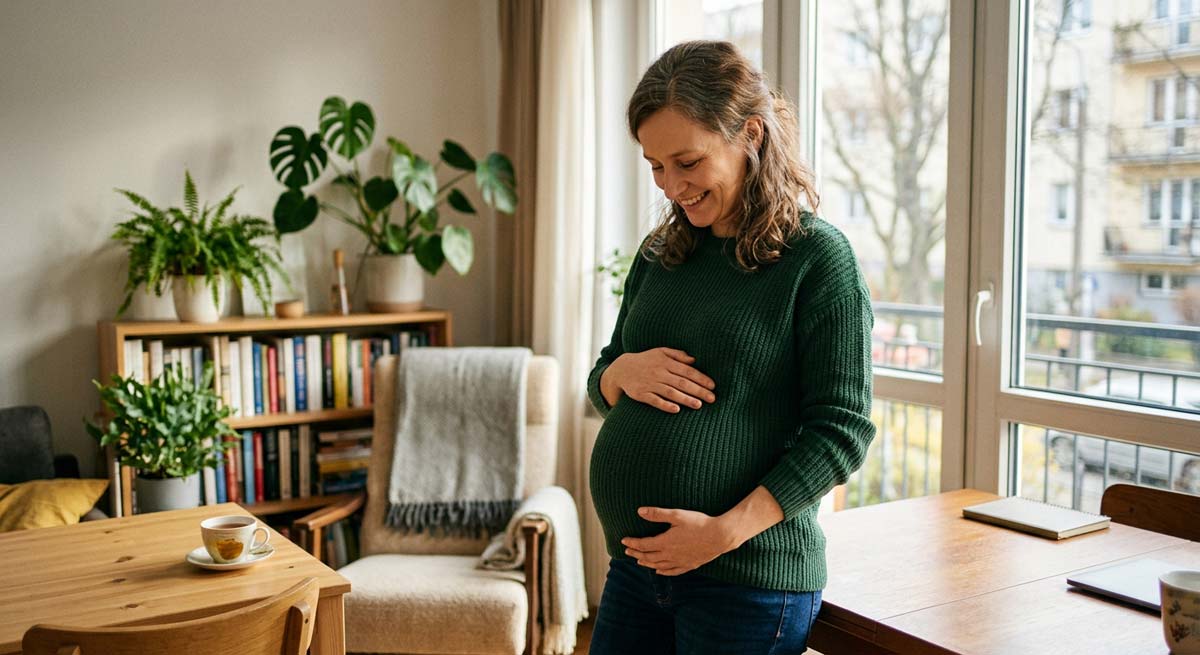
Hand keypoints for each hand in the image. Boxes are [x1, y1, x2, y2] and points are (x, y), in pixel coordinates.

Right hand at [603, 347, 715, 412]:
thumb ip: (677, 355)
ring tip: (698, 405)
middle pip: (681, 382)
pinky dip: (665, 405)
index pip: (687, 370)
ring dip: (685, 399)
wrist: (622, 369)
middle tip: (712, 398)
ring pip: (670, 392)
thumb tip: (694, 360)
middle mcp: (658, 372)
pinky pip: (654, 400)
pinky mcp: (641, 394)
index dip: (701, 378)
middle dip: (698, 390)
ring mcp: (649, 384)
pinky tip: (676, 410)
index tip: (713, 385)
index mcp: (665, 362)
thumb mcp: (660, 352)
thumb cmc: (646, 360)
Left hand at [621, 506, 737, 575]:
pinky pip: (672, 571)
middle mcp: (670, 555)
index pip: (643, 545)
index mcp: (665, 542)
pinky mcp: (689, 565)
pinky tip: (659, 571)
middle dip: (636, 554)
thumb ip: (657, 514)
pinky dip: (663, 572)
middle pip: (648, 557)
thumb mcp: (677, 515)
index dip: (632, 543)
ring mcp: (680, 561)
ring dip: (647, 563)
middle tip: (627, 552)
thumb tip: (640, 511)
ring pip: (658, 566)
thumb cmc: (699, 523)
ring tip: (639, 561)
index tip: (624, 541)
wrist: (720, 536)